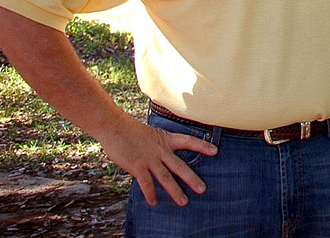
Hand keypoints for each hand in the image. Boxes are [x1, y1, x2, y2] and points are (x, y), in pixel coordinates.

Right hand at [98, 116, 218, 205]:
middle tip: (203, 189)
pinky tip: (154, 202)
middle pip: (180, 166)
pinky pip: (146, 183)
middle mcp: (160, 150)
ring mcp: (149, 159)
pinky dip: (150, 193)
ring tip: (184, 202)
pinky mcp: (137, 166)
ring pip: (165, 178)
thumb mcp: (151, 134)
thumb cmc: (131, 130)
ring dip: (175, 191)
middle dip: (192, 179)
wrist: (114, 126)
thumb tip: (164, 156)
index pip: (188, 141)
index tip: (215, 151)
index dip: (202, 146)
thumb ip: (159, 146)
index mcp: (166, 139)